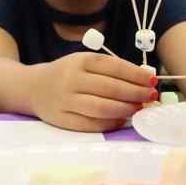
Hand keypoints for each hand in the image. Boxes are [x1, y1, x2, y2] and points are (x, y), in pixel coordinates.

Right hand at [31, 52, 156, 131]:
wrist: (32, 87)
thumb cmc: (67, 73)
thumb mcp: (84, 62)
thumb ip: (110, 69)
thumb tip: (143, 79)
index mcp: (80, 60)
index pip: (114, 67)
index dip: (136, 75)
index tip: (152, 80)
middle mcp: (71, 79)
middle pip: (110, 88)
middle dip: (135, 92)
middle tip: (150, 96)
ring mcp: (65, 100)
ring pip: (100, 107)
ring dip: (124, 109)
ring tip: (138, 108)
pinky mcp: (61, 119)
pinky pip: (88, 124)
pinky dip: (108, 123)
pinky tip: (120, 120)